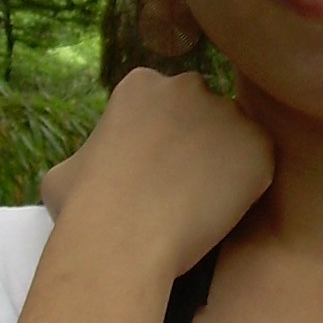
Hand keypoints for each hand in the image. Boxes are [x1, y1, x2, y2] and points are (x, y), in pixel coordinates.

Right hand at [41, 68, 273, 279]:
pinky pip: (259, 163)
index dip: (160, 136)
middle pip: (203, 111)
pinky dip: (249, 185)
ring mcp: (227, 113)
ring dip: (225, 162)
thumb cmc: (84, 208)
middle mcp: (188, 86)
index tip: (155, 167)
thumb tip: (93, 168)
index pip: (162, 103)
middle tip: (185, 184)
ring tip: (205, 203)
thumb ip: (91, 155)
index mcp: (141, 84)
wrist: (123, 239)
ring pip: (234, 136)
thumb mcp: (64, 170)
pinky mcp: (258, 146)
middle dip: (198, 141)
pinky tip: (225, 211)